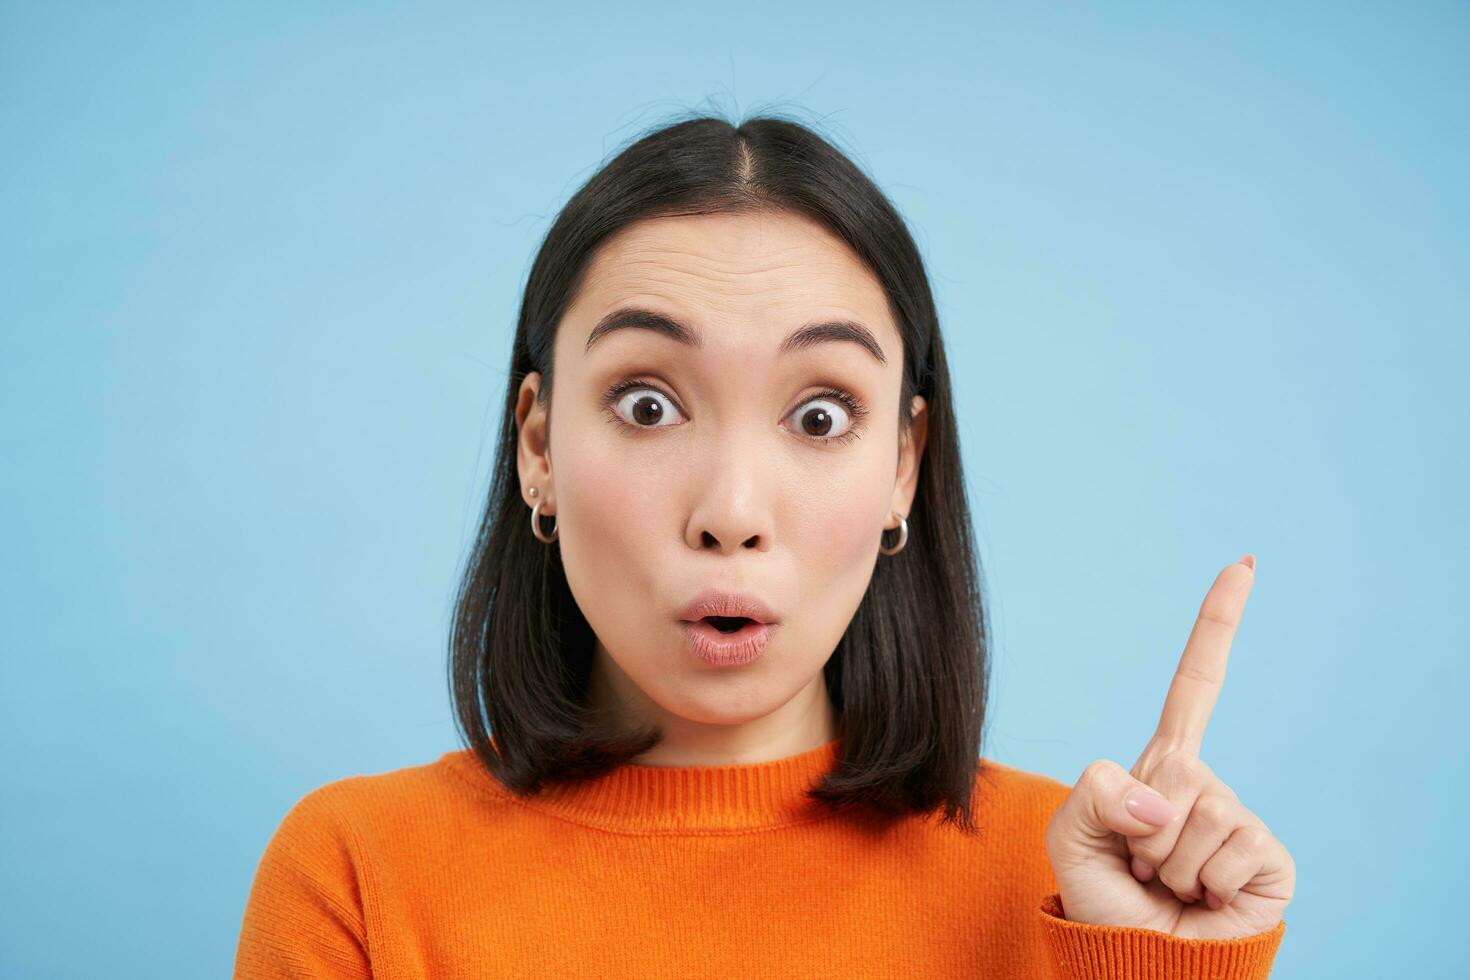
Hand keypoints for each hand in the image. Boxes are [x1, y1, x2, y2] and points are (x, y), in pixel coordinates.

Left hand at [1043, 555, 1294, 938]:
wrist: (1138, 963)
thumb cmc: (1105, 900)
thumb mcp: (1071, 836)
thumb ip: (1094, 792)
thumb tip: (1165, 796)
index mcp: (1159, 769)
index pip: (1194, 686)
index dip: (1217, 625)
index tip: (1245, 564)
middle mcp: (1204, 785)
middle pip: (1173, 763)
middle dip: (1138, 824)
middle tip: (1139, 864)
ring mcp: (1240, 818)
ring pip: (1197, 809)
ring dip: (1166, 859)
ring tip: (1167, 886)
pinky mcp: (1270, 856)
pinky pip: (1229, 843)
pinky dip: (1202, 879)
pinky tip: (1203, 900)